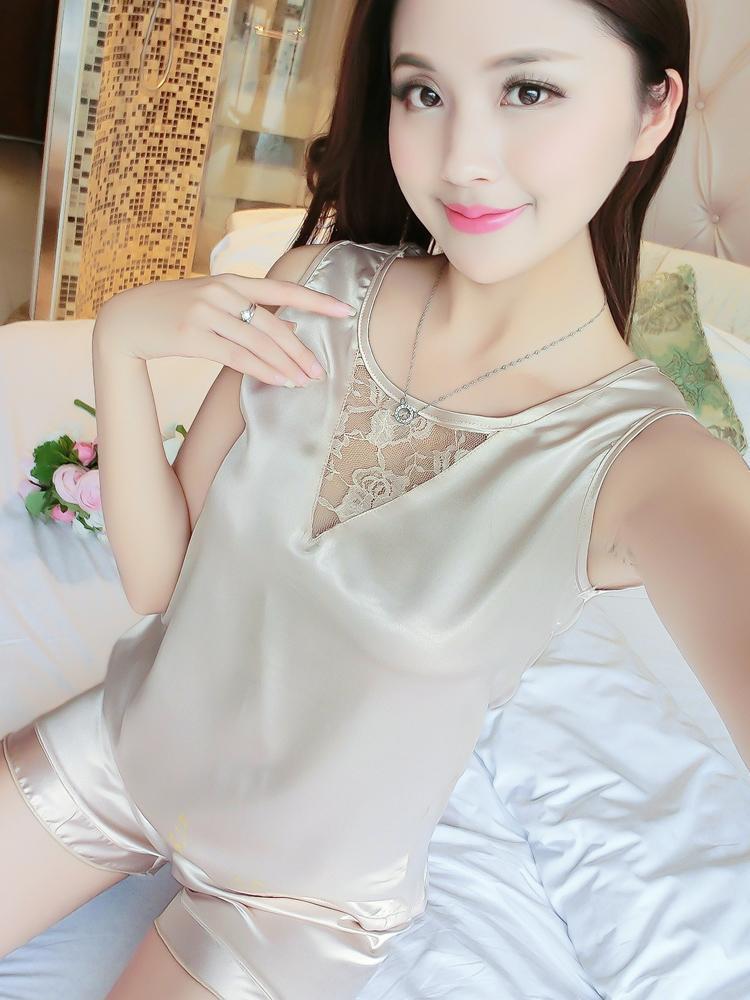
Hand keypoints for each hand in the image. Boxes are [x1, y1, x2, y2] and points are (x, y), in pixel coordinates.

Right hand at [93, 272, 354, 385]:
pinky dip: (262, 371)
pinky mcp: (191, 336)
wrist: (125, 319)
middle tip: (321, 370)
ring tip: (306, 382)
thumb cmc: (173, 312)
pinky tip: (280, 381)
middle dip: (300, 349)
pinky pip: (236, 357)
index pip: (282, 289)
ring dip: (285, 365)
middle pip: (272, 323)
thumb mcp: (213, 303)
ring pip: (257, 343)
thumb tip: (291, 325)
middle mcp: (220, 293)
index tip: (346, 311)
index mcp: (230, 281)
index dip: (316, 301)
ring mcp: (205, 313)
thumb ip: (249, 311)